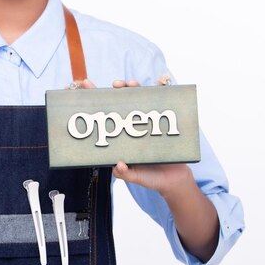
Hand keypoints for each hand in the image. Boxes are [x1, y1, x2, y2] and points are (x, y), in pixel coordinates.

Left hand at [81, 78, 191, 194]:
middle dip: (116, 90)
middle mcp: (130, 129)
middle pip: (120, 103)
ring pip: (136, 100)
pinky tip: (154, 87)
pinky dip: (154, 94)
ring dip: (133, 88)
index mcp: (119, 139)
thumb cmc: (152, 179)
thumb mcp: (137, 178)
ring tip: (130, 84)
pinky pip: (155, 105)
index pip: (104, 118)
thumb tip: (118, 165)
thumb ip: (127, 174)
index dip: (95, 102)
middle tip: (116, 84)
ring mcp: (144, 124)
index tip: (88, 87)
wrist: (176, 180)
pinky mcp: (159, 123)